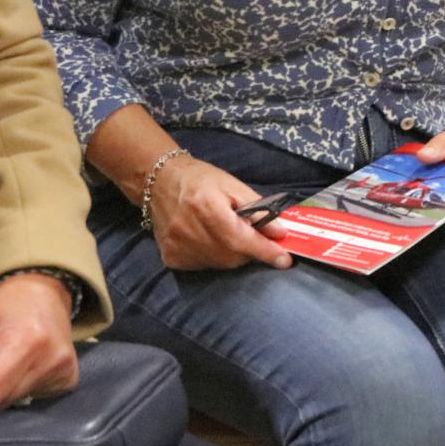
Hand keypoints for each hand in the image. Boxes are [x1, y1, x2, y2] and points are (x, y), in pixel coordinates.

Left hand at [0, 273, 81, 425]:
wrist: (46, 295)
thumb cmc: (5, 307)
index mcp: (26, 342)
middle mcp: (51, 361)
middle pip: (0, 401)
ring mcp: (64, 373)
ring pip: (12, 403)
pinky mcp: (69, 382)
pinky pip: (28, 399)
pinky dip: (12, 392)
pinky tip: (11, 373)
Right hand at [148, 155, 293, 272]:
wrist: (160, 182)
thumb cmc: (201, 179)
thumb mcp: (233, 186)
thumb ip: (257, 210)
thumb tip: (280, 232)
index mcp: (206, 208)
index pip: (241, 238)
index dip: (265, 251)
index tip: (285, 260)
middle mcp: (189, 231)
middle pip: (233, 256)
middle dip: (249, 250)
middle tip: (252, 235)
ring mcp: (178, 248)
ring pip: (220, 264)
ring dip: (232, 254)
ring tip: (226, 233)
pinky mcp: (171, 258)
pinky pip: (204, 266)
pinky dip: (214, 257)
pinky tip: (209, 240)